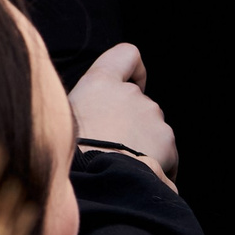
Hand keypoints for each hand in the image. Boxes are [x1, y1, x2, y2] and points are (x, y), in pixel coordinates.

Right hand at [67, 44, 177, 189]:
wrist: (95, 181)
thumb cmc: (71, 151)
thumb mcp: (66, 119)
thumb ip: (87, 107)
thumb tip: (94, 116)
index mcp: (100, 82)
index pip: (127, 54)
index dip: (133, 70)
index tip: (127, 85)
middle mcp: (130, 93)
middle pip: (138, 102)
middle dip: (130, 122)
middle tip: (111, 148)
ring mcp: (152, 116)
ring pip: (152, 129)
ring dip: (142, 145)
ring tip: (122, 168)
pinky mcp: (168, 141)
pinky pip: (166, 154)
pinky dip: (158, 165)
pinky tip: (138, 179)